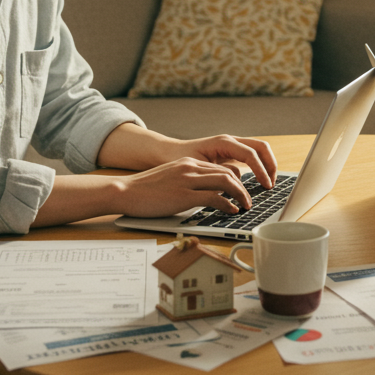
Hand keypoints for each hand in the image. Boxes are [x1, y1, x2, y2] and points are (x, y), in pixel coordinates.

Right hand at [116, 157, 257, 217]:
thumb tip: (207, 195)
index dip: (236, 180)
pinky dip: (228, 205)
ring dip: (240, 195)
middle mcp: (191, 168)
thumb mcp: (170, 179)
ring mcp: (188, 180)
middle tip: (249, 200)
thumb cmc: (144, 190)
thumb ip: (188, 183)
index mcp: (188, 163)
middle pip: (228, 173)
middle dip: (243, 188)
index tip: (242, 191)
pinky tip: (231, 211)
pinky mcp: (184, 195)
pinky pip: (215, 198)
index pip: (221, 167)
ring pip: (226, 182)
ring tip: (245, 206)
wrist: (124, 191)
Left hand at [169, 134, 277, 189]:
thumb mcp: (197, 169)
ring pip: (259, 151)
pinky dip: (258, 168)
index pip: (251, 154)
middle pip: (261, 147)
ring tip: (268, 185)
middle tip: (272, 185)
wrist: (166, 153)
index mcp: (223, 142)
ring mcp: (232, 146)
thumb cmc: (178, 160)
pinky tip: (257, 183)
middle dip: (270, 165)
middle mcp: (230, 141)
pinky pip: (251, 158)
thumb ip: (217, 176)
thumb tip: (235, 188)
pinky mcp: (231, 153)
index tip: (266, 186)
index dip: (261, 170)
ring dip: (266, 166)